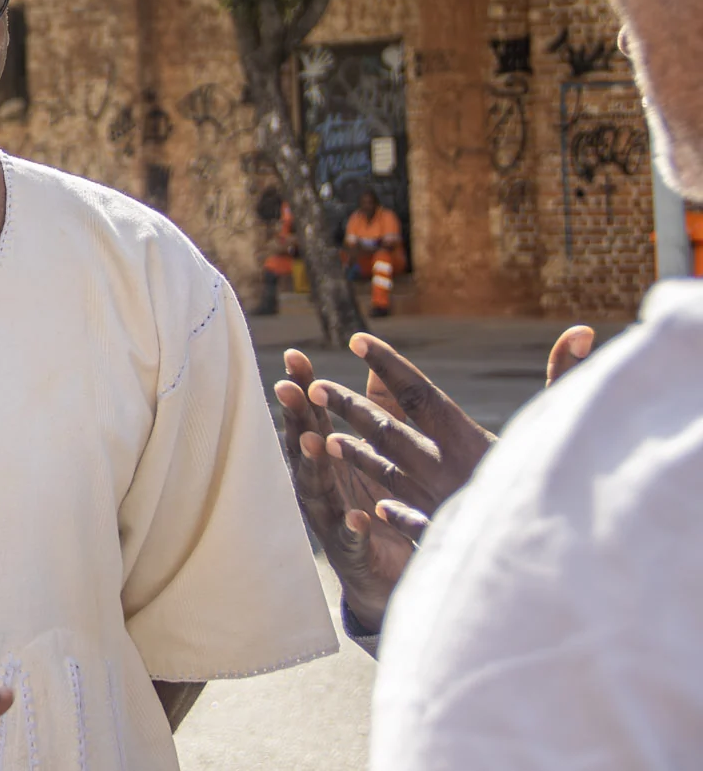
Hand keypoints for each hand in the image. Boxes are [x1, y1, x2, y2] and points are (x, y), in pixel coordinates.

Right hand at [274, 349, 411, 632]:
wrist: (384, 573)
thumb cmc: (375, 503)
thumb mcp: (378, 452)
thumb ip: (378, 410)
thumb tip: (377, 365)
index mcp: (331, 458)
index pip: (313, 415)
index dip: (303, 387)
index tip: (294, 356)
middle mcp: (322, 484)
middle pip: (305, 445)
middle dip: (296, 417)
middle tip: (287, 388)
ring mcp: (331, 517)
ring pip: (318, 487)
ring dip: (314, 464)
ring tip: (314, 441)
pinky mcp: (353, 552)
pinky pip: (352, 540)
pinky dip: (353, 528)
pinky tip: (357, 517)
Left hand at [344, 325, 595, 544]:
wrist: (570, 565)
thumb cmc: (581, 485)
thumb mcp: (569, 427)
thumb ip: (569, 377)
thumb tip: (582, 331)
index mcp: (471, 442)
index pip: (420, 396)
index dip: (389, 366)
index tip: (357, 340)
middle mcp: (449, 474)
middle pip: (391, 433)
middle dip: (351, 408)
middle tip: (313, 385)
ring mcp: (444, 508)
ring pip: (391, 477)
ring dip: (359, 457)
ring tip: (325, 436)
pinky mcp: (451, 540)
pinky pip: (413, 524)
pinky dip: (394, 513)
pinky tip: (374, 506)